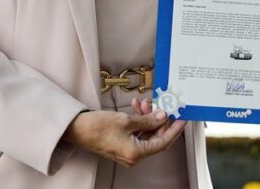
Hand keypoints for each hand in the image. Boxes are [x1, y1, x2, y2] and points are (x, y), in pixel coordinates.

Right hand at [62, 108, 184, 167]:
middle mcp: (133, 155)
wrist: (77, 129)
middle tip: (161, 105)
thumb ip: (148, 120)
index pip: (163, 142)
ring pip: (146, 133)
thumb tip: (162, 117)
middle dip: (159, 119)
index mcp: (136, 154)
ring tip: (144, 103)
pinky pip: (137, 133)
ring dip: (147, 117)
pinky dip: (139, 120)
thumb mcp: (127, 120)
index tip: (182, 119)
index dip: (174, 130)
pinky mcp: (121, 144)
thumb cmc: (97, 127)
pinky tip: (136, 107)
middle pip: (155, 137)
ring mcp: (127, 151)